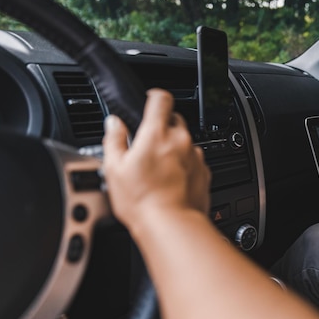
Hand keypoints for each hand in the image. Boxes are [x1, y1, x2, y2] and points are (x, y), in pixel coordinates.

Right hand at [102, 89, 210, 230]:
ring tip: (158, 169)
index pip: (161, 98)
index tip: (150, 99)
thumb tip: (113, 123)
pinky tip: (171, 181)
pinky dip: (184, 165)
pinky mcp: (205, 172)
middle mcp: (181, 140)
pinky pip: (194, 160)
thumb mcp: (115, 168)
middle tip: (148, 145)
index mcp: (157, 133)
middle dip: (162, 127)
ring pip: (185, 142)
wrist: (172, 224)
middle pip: (175, 119)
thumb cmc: (141, 200)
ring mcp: (196, 155)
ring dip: (174, 148)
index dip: (155, 95)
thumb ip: (114, 140)